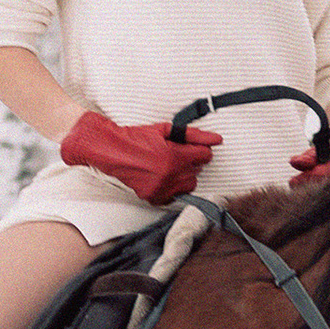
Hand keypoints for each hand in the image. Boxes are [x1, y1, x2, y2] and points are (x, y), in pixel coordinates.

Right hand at [60, 109, 220, 207]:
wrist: (112, 150)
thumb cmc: (138, 138)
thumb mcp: (166, 131)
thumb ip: (194, 135)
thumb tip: (217, 139)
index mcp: (174, 157)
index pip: (204, 156)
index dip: (200, 150)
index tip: (191, 148)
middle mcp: (169, 175)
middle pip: (197, 171)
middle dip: (191, 161)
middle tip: (175, 154)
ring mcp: (161, 189)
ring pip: (189, 185)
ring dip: (184, 175)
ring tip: (169, 165)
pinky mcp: (153, 197)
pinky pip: (174, 196)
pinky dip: (171, 187)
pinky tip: (161, 176)